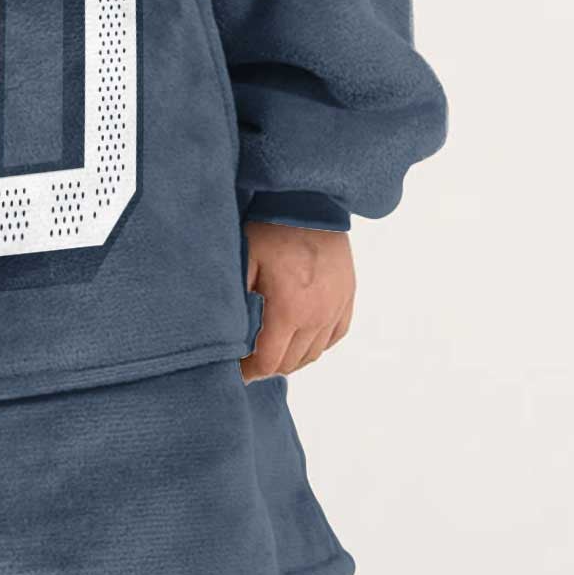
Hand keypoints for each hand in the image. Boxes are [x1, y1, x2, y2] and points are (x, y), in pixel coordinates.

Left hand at [239, 222, 354, 380]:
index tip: (236, 371)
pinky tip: (299, 336)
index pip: (269, 363)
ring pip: (313, 354)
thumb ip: (236, 301)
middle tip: (249, 359)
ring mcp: (336, 308)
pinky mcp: (348, 298)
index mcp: (289, 310)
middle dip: (268, 366)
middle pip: (291, 363)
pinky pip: (333, 337)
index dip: (250, 372)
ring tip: (271, 349)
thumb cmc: (270, 229)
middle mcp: (317, 316)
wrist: (310, 202)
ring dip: (291, 358)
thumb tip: (226, 335)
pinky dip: (315, 344)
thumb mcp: (244, 262)